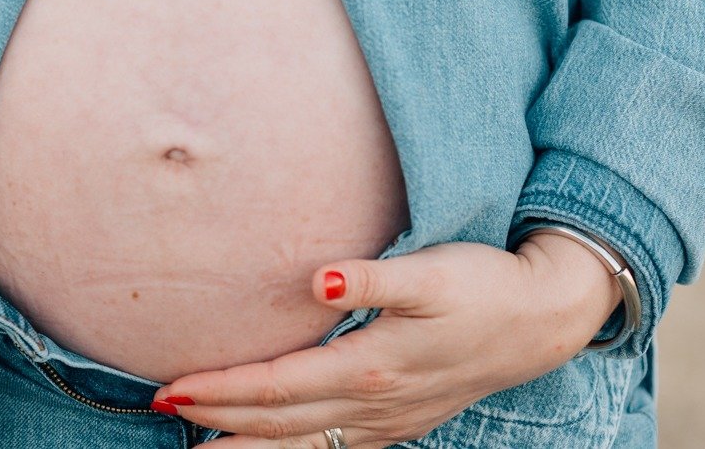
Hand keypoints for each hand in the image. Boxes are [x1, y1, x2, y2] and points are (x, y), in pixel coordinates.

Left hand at [147, 234, 623, 446]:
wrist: (543, 319)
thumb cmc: (484, 284)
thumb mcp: (433, 273)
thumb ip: (374, 278)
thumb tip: (321, 275)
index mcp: (372, 366)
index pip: (277, 387)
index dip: (221, 391)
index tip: (171, 388)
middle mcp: (374, 403)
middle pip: (280, 423)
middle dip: (218, 421)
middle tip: (161, 411)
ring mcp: (389, 419)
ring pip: (304, 445)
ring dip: (250, 447)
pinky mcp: (402, 420)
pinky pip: (334, 448)